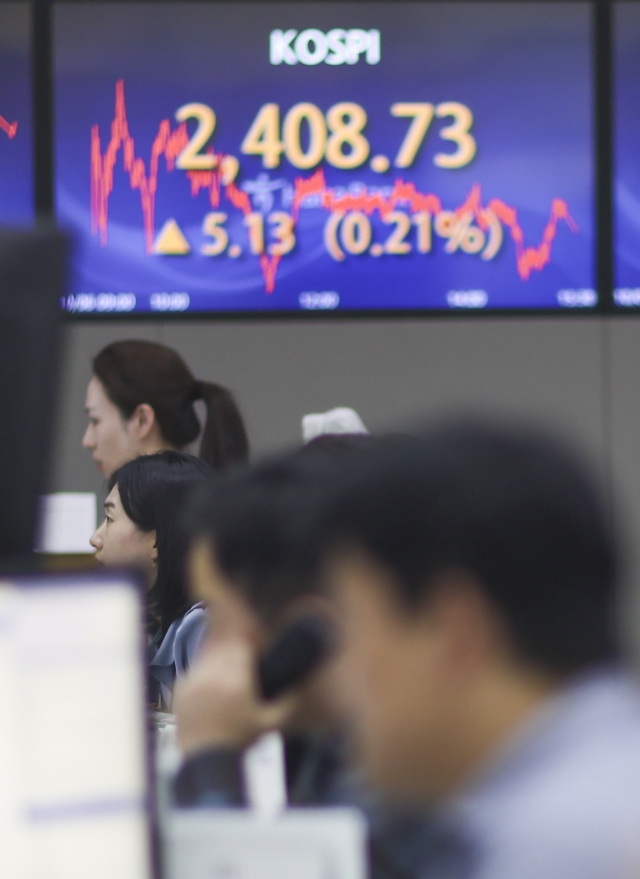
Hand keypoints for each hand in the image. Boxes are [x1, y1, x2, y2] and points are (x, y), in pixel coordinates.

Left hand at [174, 638, 295, 754]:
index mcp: (235, 682)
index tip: (256, 646)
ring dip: (220, 657)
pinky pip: (196, 669)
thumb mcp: (270, 724)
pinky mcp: (180, 689)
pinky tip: (214, 682)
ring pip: (209, 656)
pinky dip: (205, 671)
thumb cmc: (240, 741)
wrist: (205, 762)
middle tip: (244, 655)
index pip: (242, 646)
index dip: (250, 642)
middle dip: (235, 648)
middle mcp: (212, 677)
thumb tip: (301, 683)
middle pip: (225, 648)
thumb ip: (289, 702)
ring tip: (229, 667)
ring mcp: (193, 682)